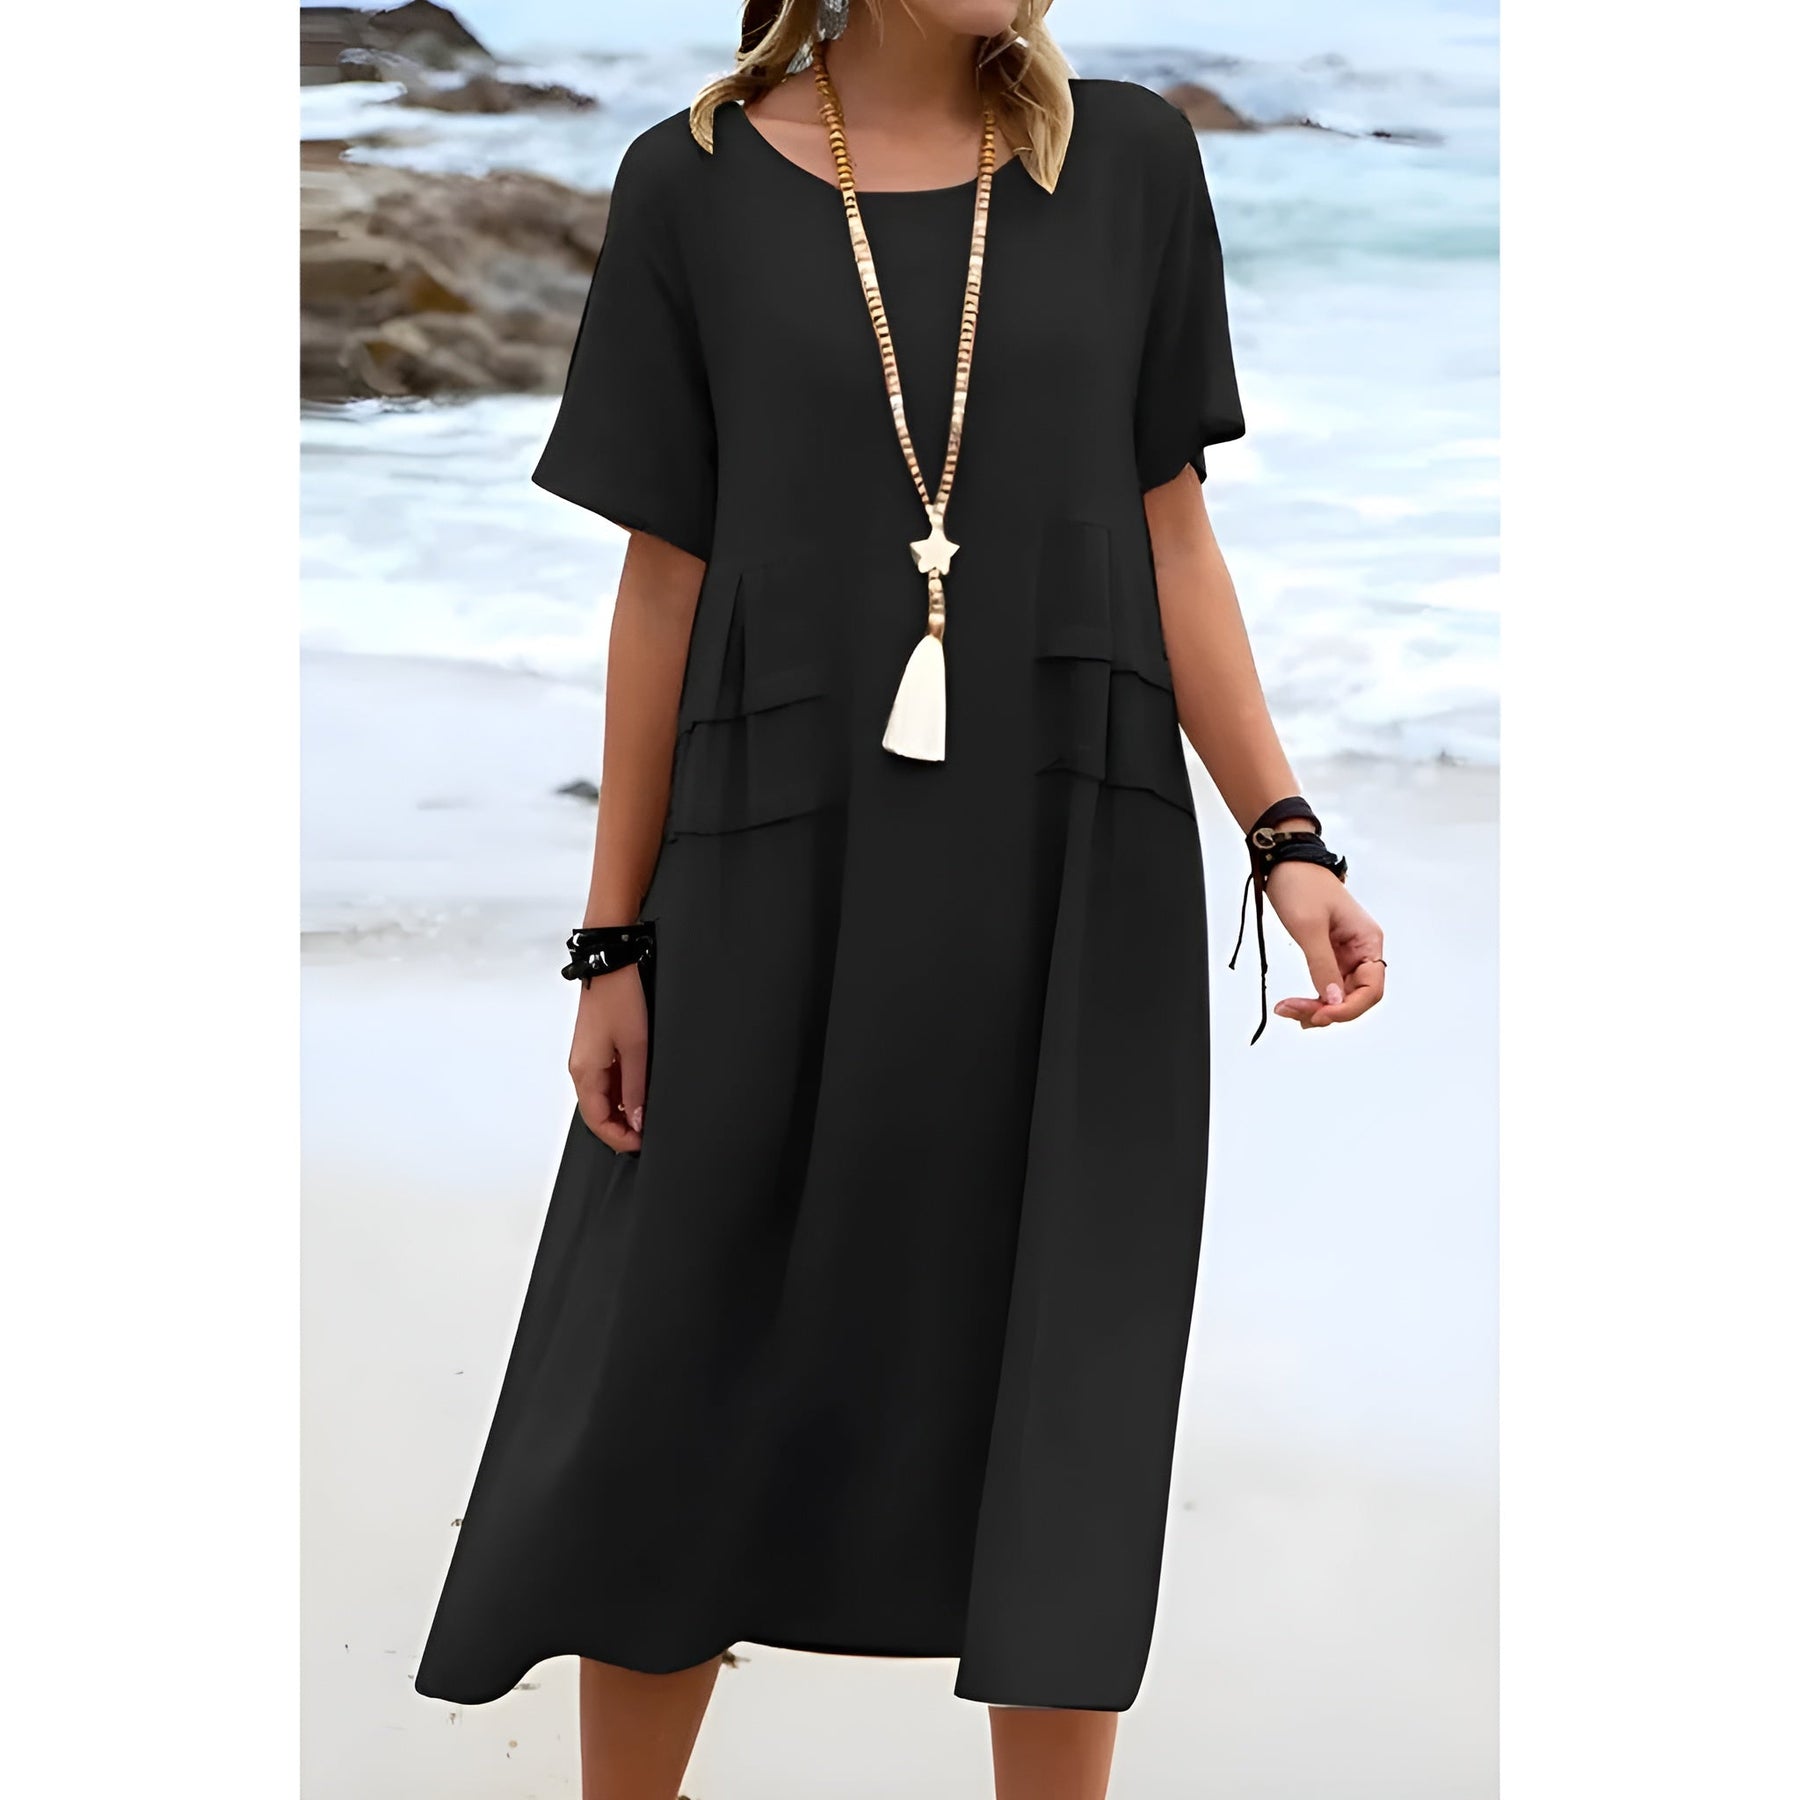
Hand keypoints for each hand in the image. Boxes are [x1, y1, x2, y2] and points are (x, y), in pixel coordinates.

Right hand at [568, 964, 648, 1149]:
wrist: (610, 964)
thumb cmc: (620, 998)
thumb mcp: (637, 1048)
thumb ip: (637, 1087)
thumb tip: (638, 1120)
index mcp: (585, 1072)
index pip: (596, 1121)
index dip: (619, 1139)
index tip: (642, 1144)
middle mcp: (580, 1068)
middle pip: (596, 1113)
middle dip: (621, 1128)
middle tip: (648, 1132)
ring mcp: (585, 1059)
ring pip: (601, 1098)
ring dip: (622, 1110)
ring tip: (647, 1113)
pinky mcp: (594, 1049)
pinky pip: (604, 1081)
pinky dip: (620, 1092)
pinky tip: (639, 1090)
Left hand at [1264, 862, 1385, 1028]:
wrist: (1285, 863)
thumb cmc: (1302, 883)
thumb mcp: (1309, 927)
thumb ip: (1322, 965)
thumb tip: (1334, 1000)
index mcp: (1367, 941)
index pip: (1371, 989)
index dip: (1348, 1008)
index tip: (1321, 1014)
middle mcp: (1361, 949)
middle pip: (1356, 996)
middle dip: (1329, 1010)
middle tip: (1296, 1014)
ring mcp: (1345, 953)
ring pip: (1340, 994)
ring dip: (1318, 1007)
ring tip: (1289, 1010)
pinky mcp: (1329, 953)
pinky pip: (1327, 983)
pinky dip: (1314, 996)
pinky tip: (1296, 1004)